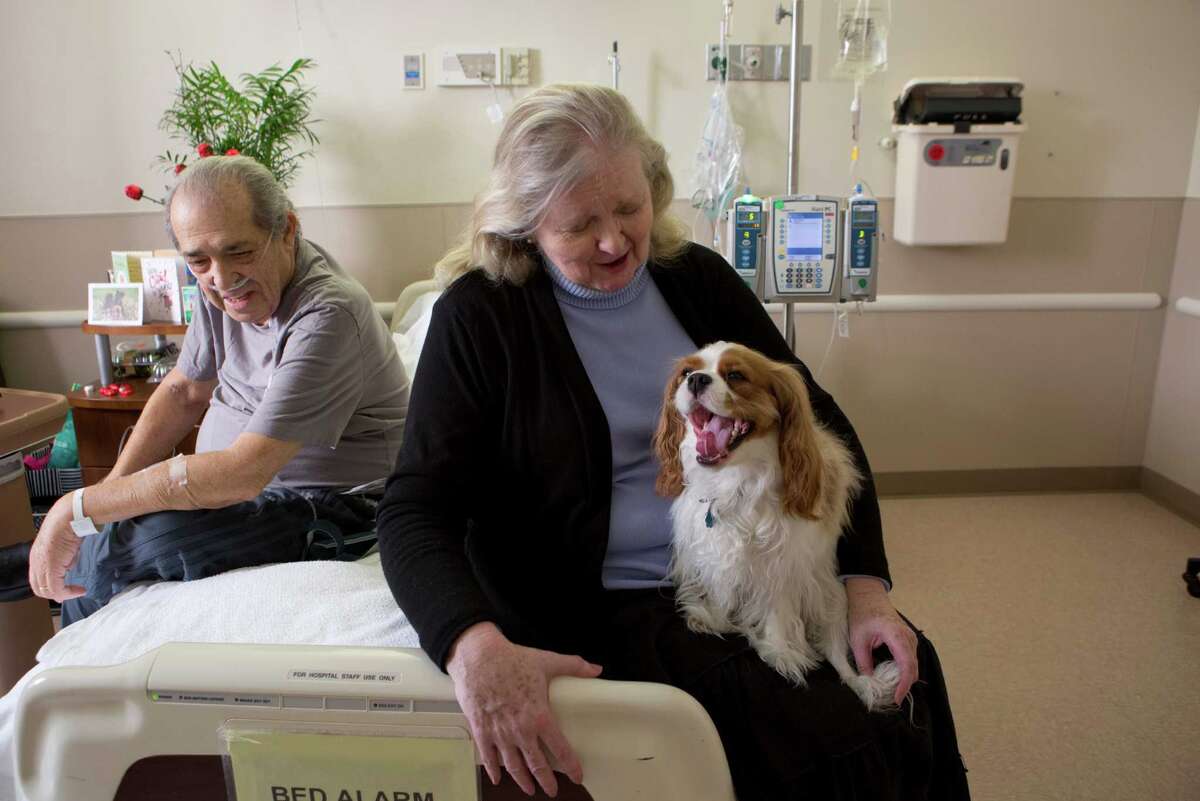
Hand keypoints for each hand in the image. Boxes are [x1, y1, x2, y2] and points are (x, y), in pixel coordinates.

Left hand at [28, 495, 86, 602]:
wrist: (69, 517)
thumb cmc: (68, 525)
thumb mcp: (65, 546)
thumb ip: (64, 559)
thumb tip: (69, 567)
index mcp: (37, 556)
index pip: (37, 580)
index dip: (50, 588)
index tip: (64, 590)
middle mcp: (36, 563)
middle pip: (39, 589)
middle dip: (56, 594)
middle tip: (70, 594)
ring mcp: (42, 565)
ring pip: (47, 591)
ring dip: (64, 594)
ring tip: (77, 591)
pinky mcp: (51, 567)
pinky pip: (57, 588)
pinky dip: (69, 593)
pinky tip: (80, 589)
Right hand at [446, 622, 602, 796]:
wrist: (478, 658)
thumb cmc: (512, 660)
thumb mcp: (547, 661)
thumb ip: (574, 666)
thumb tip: (596, 668)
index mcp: (539, 716)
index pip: (560, 748)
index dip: (570, 765)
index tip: (577, 776)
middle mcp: (520, 730)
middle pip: (536, 764)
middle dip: (546, 781)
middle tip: (552, 791)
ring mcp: (500, 733)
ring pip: (513, 765)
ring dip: (522, 780)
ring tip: (529, 789)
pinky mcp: (481, 731)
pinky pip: (488, 756)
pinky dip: (493, 770)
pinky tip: (497, 778)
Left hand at [845, 577, 917, 705]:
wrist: (868, 595)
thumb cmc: (861, 614)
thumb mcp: (858, 640)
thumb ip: (864, 662)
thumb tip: (868, 682)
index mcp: (897, 636)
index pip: (907, 665)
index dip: (903, 685)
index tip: (896, 699)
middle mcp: (909, 638)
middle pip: (913, 668)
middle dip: (904, 685)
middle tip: (891, 698)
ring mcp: (911, 638)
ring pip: (913, 665)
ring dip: (904, 679)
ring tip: (891, 690)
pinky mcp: (908, 640)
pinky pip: (910, 659)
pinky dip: (904, 670)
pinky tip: (892, 677)